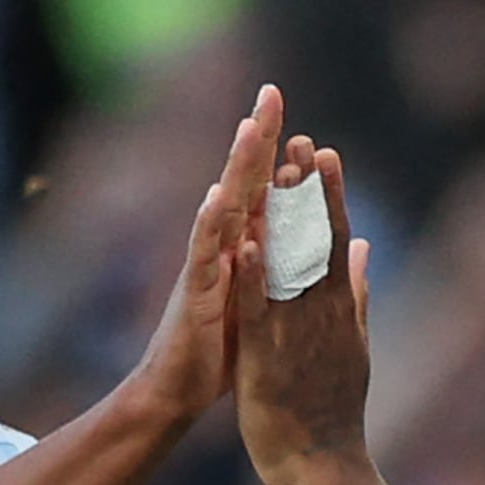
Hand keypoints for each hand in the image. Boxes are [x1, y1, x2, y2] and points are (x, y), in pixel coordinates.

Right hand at [126, 89, 293, 423]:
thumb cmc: (221, 349)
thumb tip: (305, 239)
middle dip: (258, 138)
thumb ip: (282, 267)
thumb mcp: (263, 302)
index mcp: (246, 249)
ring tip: (249, 128)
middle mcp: (224, 247)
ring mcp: (207, 265)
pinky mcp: (194, 290)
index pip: (267, 191)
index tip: (301, 116)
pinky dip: (209, 224)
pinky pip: (202, 252)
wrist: (179, 391)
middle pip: (244, 182)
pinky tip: (217, 196)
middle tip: (272, 93)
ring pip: (224, 206)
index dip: (283, 154)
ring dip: (236, 168)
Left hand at [233, 146, 376, 484]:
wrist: (324, 465)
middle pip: (316, 241)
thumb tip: (364, 253)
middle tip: (302, 140)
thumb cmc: (334, 411)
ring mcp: (297, 334)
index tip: (325, 152)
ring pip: (289, 265)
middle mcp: (322, 314)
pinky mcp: (268, 357)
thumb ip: (357, 296)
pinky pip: (258, 309)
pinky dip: (253, 276)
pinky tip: (245, 241)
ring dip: (283, 218)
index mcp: (339, 310)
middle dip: (308, 190)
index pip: (335, 240)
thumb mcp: (354, 345)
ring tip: (277, 173)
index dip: (330, 195)